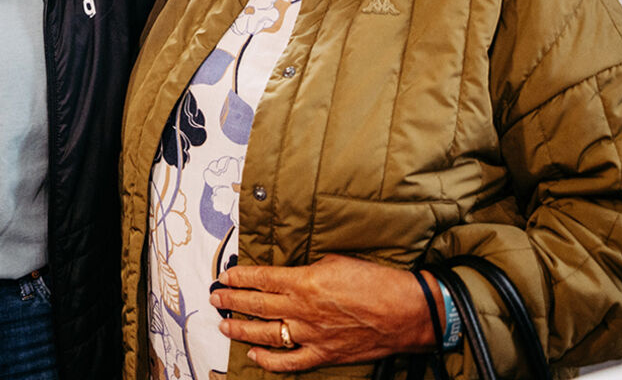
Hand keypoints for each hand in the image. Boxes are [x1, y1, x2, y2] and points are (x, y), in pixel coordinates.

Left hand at [208, 254, 436, 372]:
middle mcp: (302, 309)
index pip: (261, 278)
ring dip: (242, 330)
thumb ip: (308, 269)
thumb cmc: (375, 281)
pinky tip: (254, 355)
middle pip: (257, 305)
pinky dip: (269, 361)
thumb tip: (290, 274)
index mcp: (304, 281)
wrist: (405, 312)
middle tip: (216, 299)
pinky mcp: (323, 354)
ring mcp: (311, 335)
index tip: (225, 277)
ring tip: (224, 326)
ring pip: (266, 334)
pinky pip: (289, 362)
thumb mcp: (336, 261)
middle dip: (232, 302)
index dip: (240, 278)